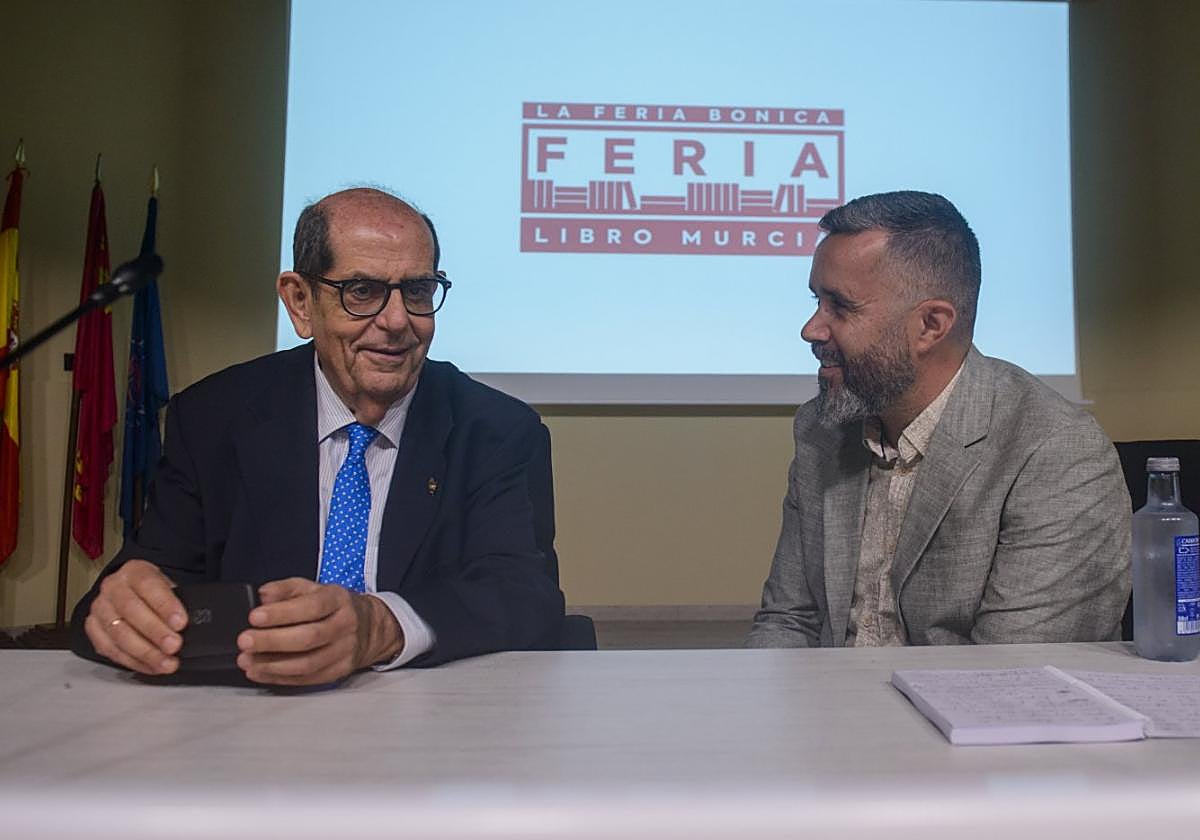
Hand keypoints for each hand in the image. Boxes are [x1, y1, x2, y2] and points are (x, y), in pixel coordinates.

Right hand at [83, 559, 186, 674]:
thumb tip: (195, 621)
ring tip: (166, 663)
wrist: (132, 592)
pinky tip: (151, 667)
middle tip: (174, 646)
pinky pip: (111, 650)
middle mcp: (113, 588)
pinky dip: (133, 662)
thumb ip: (178, 600)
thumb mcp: (168, 586)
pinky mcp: (93, 629)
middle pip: (131, 611)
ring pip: (119, 634)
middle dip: (155, 632)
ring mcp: (100, 609)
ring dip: (145, 653)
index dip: (165, 605)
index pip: (149, 585)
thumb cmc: (153, 591)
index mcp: (134, 571)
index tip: (181, 622)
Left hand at [236, 579, 403, 685]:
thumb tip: (263, 595)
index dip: (281, 613)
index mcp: (338, 599)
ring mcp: (344, 651)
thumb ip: (286, 589)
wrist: (369, 627)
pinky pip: (307, 679)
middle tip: (244, 641)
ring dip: (273, 665)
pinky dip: (280, 678)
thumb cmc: (333, 606)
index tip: (254, 617)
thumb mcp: (313, 588)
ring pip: (307, 664)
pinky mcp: (339, 671)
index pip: (311, 607)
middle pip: (308, 638)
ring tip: (247, 661)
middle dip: (272, 641)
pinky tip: (260, 672)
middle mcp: (345, 625)